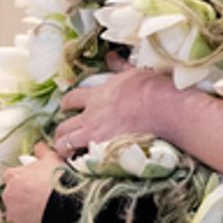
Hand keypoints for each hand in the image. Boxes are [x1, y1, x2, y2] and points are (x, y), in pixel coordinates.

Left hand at [0, 146, 64, 222]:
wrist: (65, 203)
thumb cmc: (58, 179)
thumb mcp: (52, 159)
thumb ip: (42, 151)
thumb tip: (38, 146)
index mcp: (13, 175)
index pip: (11, 175)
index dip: (23, 178)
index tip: (33, 182)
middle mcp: (8, 193)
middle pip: (12, 193)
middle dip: (22, 194)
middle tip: (39, 195)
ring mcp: (11, 210)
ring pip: (15, 208)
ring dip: (24, 208)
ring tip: (41, 208)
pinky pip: (19, 222)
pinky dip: (27, 221)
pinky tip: (40, 218)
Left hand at [53, 67, 173, 158]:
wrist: (161, 108)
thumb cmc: (150, 89)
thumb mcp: (132, 73)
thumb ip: (119, 66)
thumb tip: (112, 56)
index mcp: (97, 96)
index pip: (72, 98)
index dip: (67, 104)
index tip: (66, 108)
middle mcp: (92, 115)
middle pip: (64, 126)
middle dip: (61, 132)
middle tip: (63, 137)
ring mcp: (96, 134)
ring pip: (66, 143)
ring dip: (64, 148)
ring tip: (67, 154)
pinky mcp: (103, 150)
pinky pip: (82, 160)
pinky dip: (79, 163)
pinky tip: (81, 166)